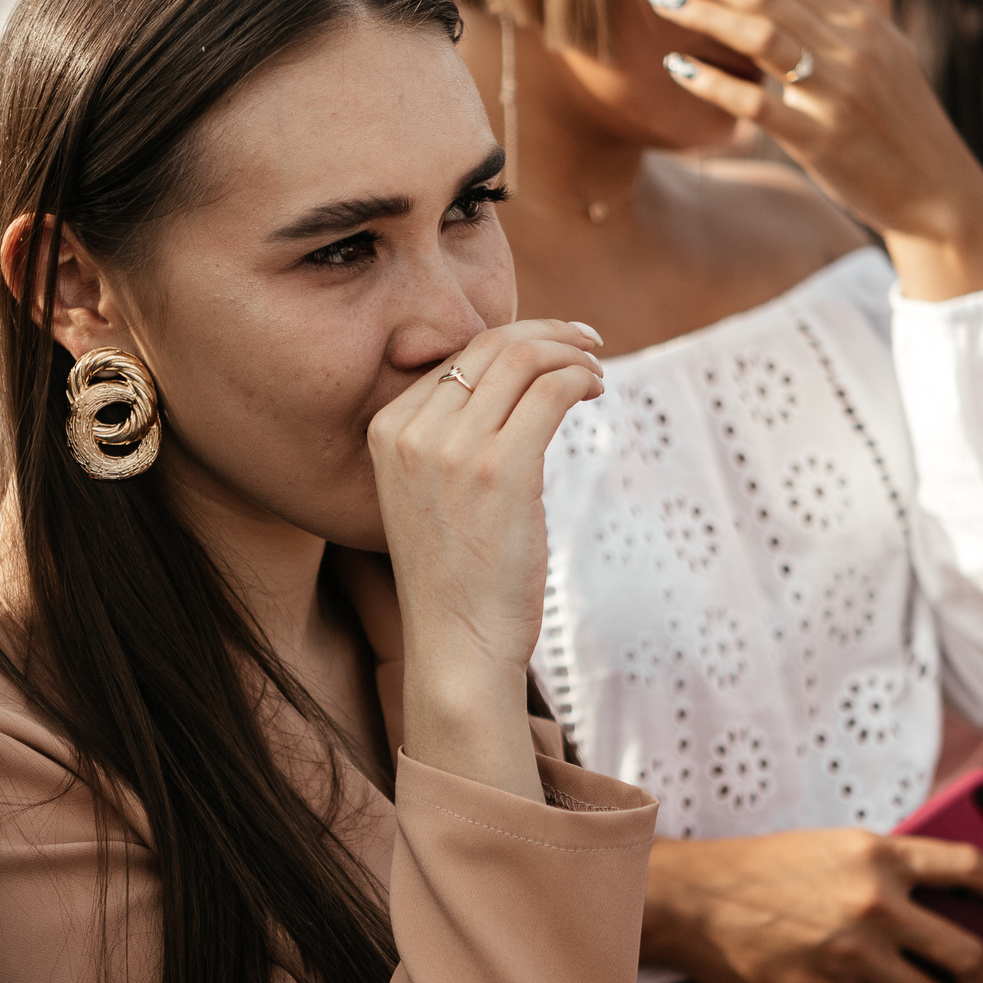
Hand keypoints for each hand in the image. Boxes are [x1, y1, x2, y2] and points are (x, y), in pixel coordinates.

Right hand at [368, 319, 604, 800]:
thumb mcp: (430, 496)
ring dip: (570, 352)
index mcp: (386, 431)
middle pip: (488, 345)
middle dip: (546, 334)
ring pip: (521, 358)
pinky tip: (595, 391)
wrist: (455, 648)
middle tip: (587, 343)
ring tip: (596, 368)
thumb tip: (512, 389)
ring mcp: (452, 449)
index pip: (454, 356)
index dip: (510, 342)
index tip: (550, 349)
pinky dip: (580, 378)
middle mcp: (411, 432)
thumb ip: (449, 441)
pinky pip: (550, 390)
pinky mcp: (500, 470)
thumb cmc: (455, 579)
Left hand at [637, 0, 982, 299]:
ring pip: (760, 37)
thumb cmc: (906, 115)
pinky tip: (678, 68)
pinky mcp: (822, 140)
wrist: (937, 190)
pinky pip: (759, 105)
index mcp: (860, 21)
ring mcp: (837, 93)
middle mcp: (850, 48)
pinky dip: (715, 84)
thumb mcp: (895, 41)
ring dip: (704, 13)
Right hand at [642, 828, 982, 982]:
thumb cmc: (761, 872)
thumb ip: (885, 872)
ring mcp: (854, 954)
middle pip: (967, 955)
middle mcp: (876, 903)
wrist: (692, 900)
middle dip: (977, 981)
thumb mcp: (831, 850)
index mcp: (880, 854)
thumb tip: (944, 914)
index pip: (973, 868)